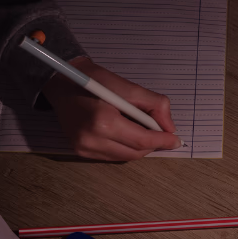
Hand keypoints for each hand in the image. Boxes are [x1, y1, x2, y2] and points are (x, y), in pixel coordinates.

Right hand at [42, 56, 181, 160]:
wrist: (61, 83)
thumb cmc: (95, 80)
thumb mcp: (129, 87)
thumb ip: (155, 106)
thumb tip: (170, 128)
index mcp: (104, 121)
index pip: (142, 140)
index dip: (163, 141)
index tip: (176, 139)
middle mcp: (92, 139)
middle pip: (135, 153)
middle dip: (153, 145)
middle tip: (163, 134)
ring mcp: (83, 148)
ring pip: (124, 158)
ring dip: (139, 148)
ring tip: (143, 131)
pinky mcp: (79, 151)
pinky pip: (111, 156)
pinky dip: (124, 148)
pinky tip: (126, 134)